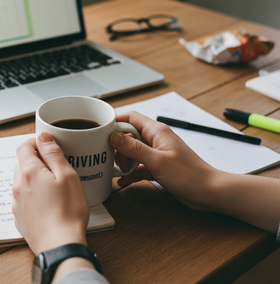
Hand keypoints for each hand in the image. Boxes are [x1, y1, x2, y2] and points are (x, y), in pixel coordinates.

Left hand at [12, 132, 89, 253]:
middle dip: (36, 159)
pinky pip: (23, 197)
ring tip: (53, 185)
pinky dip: (32, 193)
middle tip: (55, 165)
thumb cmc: (68, 211)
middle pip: (22, 163)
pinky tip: (48, 202)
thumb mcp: (67, 175)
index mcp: (29, 172)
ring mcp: (16, 203)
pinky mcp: (19, 217)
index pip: (23, 147)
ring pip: (22, 180)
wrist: (60, 246)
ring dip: (34, 177)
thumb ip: (53, 153)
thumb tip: (43, 136)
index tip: (48, 145)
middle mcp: (18, 186)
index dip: (35, 142)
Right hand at [110, 111, 279, 233]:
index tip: (101, 132)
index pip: (130, 117)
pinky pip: (139, 165)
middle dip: (118, 147)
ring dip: (124, 161)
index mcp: (156, 131)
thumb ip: (133, 148)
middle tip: (113, 159)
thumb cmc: (189, 175)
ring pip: (132, 151)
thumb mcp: (156, 161)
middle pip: (129, 135)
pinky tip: (124, 182)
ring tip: (120, 172)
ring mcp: (157, 153)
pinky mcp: (158, 166)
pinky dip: (131, 172)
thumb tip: (114, 136)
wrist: (209, 193)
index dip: (115, 122)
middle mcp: (156, 139)